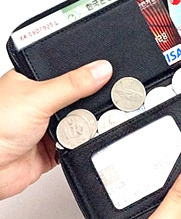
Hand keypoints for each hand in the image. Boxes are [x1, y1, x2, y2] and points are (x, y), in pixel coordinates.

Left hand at [0, 61, 112, 199]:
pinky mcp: (53, 148)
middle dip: (91, 103)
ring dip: (87, 124)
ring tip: (89, 122)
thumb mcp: (39, 97)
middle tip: (100, 102)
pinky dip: (83, 143)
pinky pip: (79, 143)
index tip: (109, 75)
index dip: (87, 73)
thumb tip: (101, 69)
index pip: (68, 71)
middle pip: (79, 97)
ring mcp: (47, 126)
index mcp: (32, 81)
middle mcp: (40, 103)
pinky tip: (83, 139)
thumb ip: (73, 84)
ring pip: (81, 121)